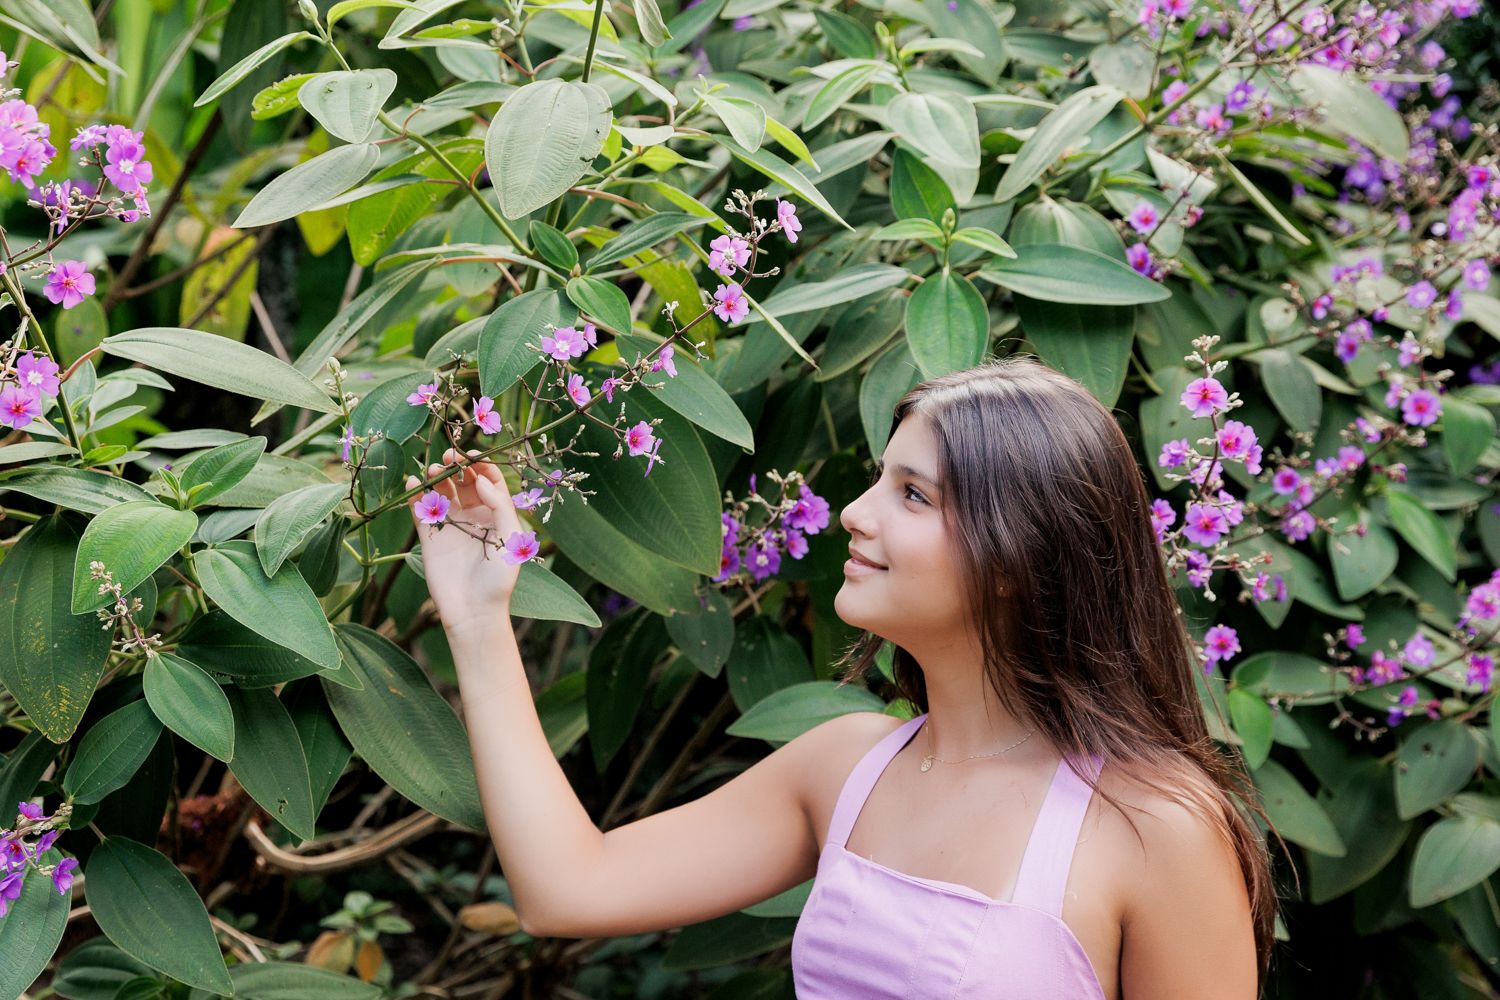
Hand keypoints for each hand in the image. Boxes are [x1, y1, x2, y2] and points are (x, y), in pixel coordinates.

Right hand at [405, 447, 523, 632]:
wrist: (473, 612)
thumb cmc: (499, 580)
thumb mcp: (511, 539)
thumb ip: (500, 506)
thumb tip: (481, 480)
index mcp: (496, 515)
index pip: (489, 480)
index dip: (481, 464)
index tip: (471, 455)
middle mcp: (474, 516)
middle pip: (463, 481)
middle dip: (456, 465)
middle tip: (447, 457)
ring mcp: (451, 525)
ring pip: (441, 491)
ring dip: (436, 477)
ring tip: (433, 471)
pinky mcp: (430, 537)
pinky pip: (421, 510)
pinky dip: (414, 495)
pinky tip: (412, 483)